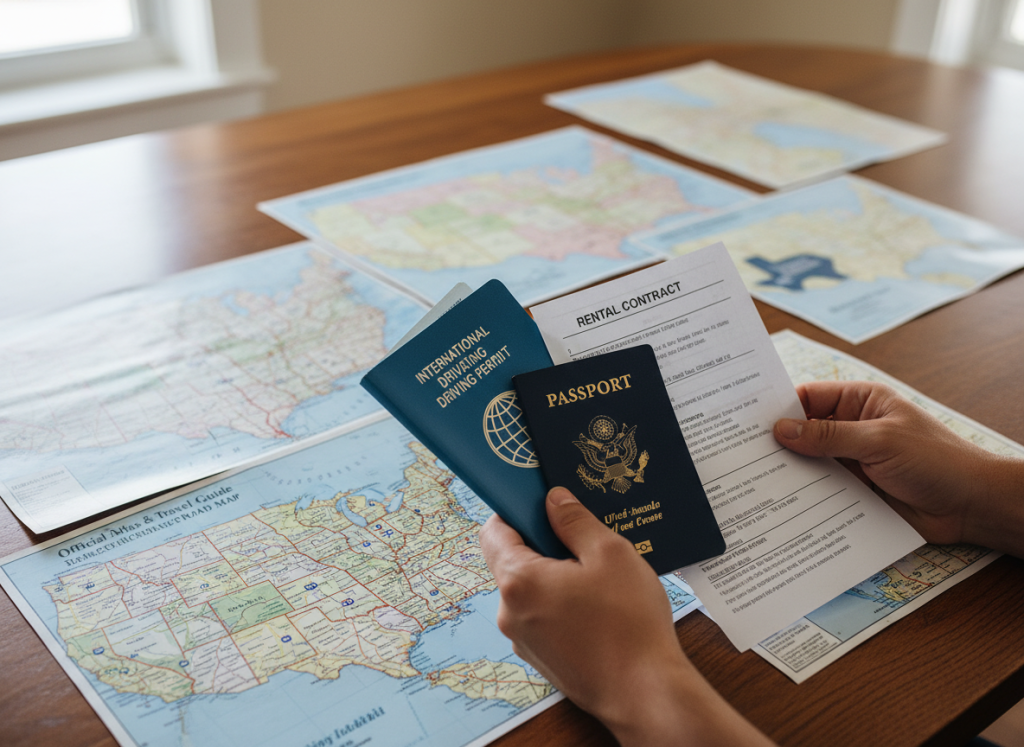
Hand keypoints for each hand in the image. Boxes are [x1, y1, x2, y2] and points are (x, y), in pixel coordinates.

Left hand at [479, 487, 773, 746]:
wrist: (644, 693)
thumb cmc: (628, 623)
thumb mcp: (610, 554)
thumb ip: (576, 521)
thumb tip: (554, 500)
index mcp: (518, 580)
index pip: (494, 530)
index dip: (516, 510)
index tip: (542, 502)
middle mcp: (509, 611)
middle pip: (510, 560)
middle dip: (541, 543)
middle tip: (581, 537)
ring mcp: (523, 639)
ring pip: (528, 590)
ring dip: (553, 575)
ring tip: (596, 573)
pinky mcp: (541, 658)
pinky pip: (540, 616)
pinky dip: (559, 603)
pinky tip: (597, 604)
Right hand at [773, 381, 1023, 554]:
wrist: (972, 506)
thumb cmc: (937, 460)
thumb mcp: (879, 441)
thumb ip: (829, 437)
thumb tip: (782, 431)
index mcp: (861, 402)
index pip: (810, 397)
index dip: (781, 406)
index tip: (749, 420)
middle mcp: (853, 428)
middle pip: (805, 430)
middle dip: (779, 441)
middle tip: (743, 452)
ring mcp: (852, 460)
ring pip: (810, 462)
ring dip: (790, 470)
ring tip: (754, 479)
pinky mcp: (854, 490)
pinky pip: (822, 489)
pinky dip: (804, 494)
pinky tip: (781, 501)